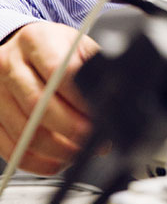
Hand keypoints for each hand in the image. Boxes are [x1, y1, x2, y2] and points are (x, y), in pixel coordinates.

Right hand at [0, 22, 99, 174]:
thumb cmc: (53, 48)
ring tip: (80, 152)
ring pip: (24, 130)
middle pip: (39, 104)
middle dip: (72, 129)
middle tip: (94, 139)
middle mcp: (10, 64)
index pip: (59, 72)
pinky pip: (10, 147)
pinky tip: (57, 161)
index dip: (81, 100)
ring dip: (57, 150)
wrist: (21, 47)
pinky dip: (37, 162)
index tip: (101, 115)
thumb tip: (119, 96)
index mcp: (36, 41)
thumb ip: (95, 67)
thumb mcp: (77, 45)